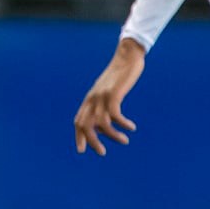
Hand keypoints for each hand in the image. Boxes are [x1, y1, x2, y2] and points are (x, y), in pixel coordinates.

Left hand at [74, 39, 144, 155]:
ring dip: (112, 135)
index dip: (79, 136)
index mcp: (89, 99)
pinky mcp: (114, 93)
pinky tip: (131, 127)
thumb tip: (102, 126)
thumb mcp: (108, 92)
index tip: (82, 150)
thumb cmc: (119, 76)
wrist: (127, 56)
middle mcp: (92, 99)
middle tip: (102, 152)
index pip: (78, 121)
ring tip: (124, 140)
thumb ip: (102, 106)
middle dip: (92, 141)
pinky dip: (122, 124)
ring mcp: (102, 96)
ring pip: (101, 123)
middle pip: (85, 125)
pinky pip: (115, 114)